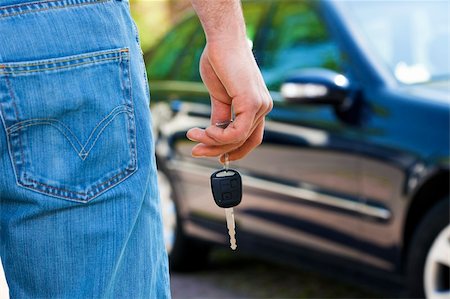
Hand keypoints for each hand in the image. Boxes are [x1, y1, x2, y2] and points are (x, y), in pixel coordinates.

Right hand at [186, 41, 272, 162]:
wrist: (221, 40)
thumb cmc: (220, 62)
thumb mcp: (220, 96)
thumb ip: (221, 117)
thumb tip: (215, 135)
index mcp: (257, 106)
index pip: (251, 138)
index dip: (234, 151)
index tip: (215, 155)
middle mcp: (263, 108)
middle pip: (242, 142)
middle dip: (216, 150)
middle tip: (195, 151)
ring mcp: (260, 105)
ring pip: (237, 140)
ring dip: (212, 142)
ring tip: (194, 135)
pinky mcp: (252, 102)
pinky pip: (236, 133)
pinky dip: (218, 136)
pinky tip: (206, 131)